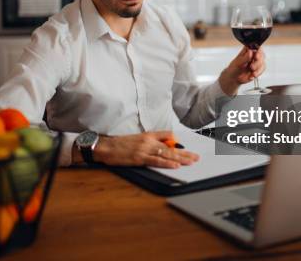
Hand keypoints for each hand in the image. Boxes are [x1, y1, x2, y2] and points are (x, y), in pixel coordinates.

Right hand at [77, 131, 199, 167]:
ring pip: (167, 154)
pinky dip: (167, 163)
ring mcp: (145, 149)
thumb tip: (161, 147)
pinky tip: (176, 165)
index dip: (177, 142)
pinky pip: (156, 161)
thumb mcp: (136, 139)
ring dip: (181, 158)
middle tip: (196, 157)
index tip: (186, 147)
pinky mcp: (140, 158)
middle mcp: (149, 140)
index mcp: (148, 135)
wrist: (105, 146)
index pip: (167, 135)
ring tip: (191, 162)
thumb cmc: (119, 144)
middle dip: (184, 153)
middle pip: (171, 147)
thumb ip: (149, 142)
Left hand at [218, 46, 265, 95]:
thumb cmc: (234, 68)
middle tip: (252, 67)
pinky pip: (262, 69)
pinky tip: (251, 76)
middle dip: (258, 62)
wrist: (234, 78)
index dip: (258, 51)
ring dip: (258, 69)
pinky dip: (258, 73)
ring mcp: (256, 61)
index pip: (256, 47)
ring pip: (262, 63)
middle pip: (261, 55)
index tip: (256, 56)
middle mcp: (253, 54)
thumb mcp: (238, 63)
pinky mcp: (258, 68)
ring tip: (252, 73)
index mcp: (247, 50)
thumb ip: (245, 58)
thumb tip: (250, 51)